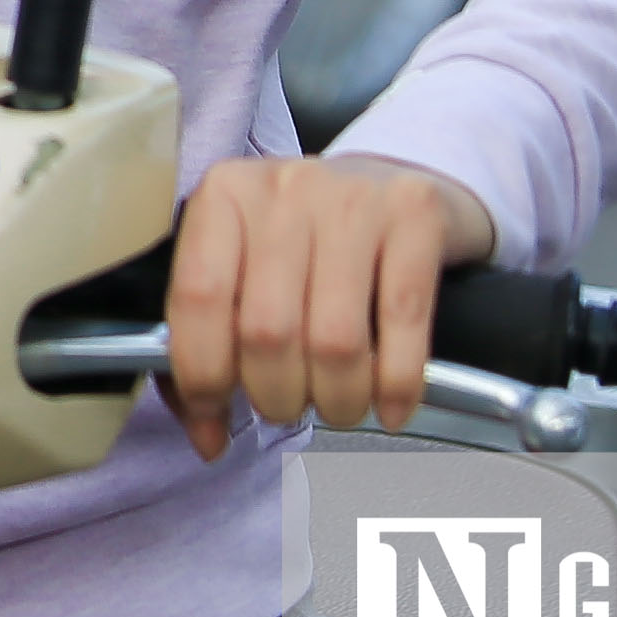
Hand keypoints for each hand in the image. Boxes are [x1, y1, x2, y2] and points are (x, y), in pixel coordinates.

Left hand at [162, 152, 500, 458]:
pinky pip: (403, 323)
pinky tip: (389, 409)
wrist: (390, 182)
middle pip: (269, 330)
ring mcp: (355, 197)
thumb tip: (206, 435)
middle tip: (286, 407)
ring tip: (335, 405)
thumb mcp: (243, 267)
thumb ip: (207, 342)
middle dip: (276, 396)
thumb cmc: (304, 240)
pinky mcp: (417, 215)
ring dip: (335, 399)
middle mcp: (285, 188)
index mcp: (223, 195)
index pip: (198, 298)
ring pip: (335, 339)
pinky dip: (396, 386)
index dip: (202, 375)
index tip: (215, 417)